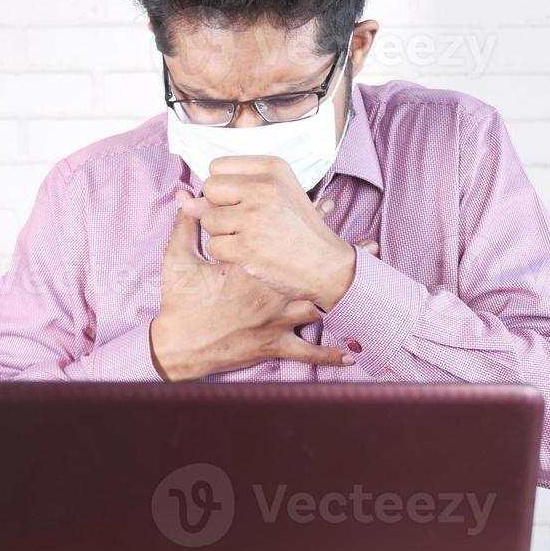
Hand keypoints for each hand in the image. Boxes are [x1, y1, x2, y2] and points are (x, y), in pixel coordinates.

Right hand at [149, 194, 355, 381]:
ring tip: (371, 290)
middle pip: (311, 272)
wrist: (178, 347)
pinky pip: (306, 353)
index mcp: (248, 268)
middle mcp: (268, 294)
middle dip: (339, 259)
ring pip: (317, 309)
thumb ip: (185, 226)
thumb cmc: (178, 303)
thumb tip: (183, 196)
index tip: (333, 204)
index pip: (284, 238)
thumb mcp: (178, 260)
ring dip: (344, 299)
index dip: (309, 221)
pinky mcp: (272, 346)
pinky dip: (329, 354)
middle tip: (370, 248)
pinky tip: (351, 353)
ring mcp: (273, 322)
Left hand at [198, 155, 356, 308]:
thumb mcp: (277, 194)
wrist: (326, 265)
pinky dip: (226, 254)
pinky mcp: (247, 247)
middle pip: (209, 189)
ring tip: (250, 238)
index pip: (217, 167)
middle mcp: (263, 188)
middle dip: (219, 208)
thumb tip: (185, 200)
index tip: (243, 201)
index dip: (224, 188)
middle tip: (245, 222)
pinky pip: (214, 246)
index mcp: (273, 167)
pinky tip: (249, 253)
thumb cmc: (299, 228)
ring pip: (208, 219)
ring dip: (222, 233)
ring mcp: (254, 218)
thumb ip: (232, 191)